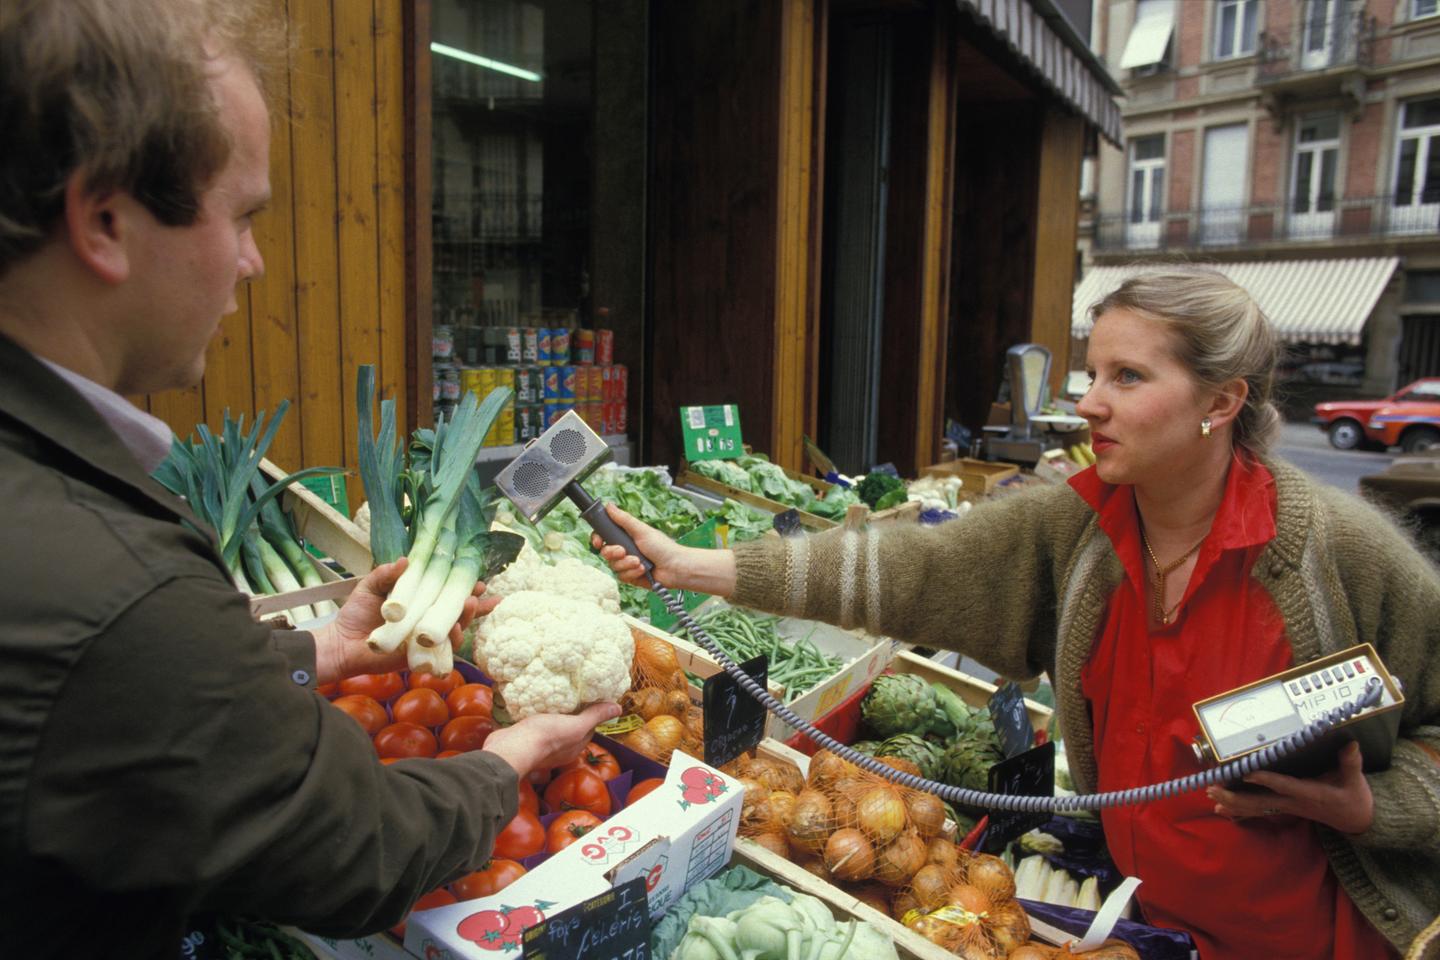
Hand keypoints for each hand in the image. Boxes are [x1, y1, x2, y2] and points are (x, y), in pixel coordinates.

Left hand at [311, 558, 500, 684]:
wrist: (341, 643)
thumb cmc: (356, 614)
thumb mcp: (370, 586)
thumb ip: (386, 573)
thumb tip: (406, 560)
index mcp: (418, 603)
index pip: (446, 594)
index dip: (464, 588)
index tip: (479, 581)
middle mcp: (425, 621)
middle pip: (457, 612)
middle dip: (474, 604)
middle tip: (480, 594)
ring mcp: (424, 639)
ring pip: (454, 630)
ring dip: (466, 619)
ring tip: (470, 605)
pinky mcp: (420, 655)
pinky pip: (441, 650)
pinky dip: (450, 640)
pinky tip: (455, 629)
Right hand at [483, 702, 622, 780]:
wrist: (510, 748)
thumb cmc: (546, 736)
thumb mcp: (575, 725)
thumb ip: (594, 717)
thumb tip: (618, 709)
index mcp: (574, 746)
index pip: (588, 728)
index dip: (590, 713)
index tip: (588, 696)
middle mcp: (560, 749)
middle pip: (570, 727)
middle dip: (571, 712)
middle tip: (570, 691)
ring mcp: (540, 745)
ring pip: (551, 726)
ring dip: (552, 713)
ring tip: (552, 695)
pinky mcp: (524, 738)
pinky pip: (534, 725)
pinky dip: (535, 715)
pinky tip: (533, 703)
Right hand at [591, 505, 677, 586]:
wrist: (675, 568)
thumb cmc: (663, 547)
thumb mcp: (641, 530)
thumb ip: (623, 519)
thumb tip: (609, 506)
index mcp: (626, 536)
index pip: (604, 536)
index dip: (597, 539)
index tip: (598, 542)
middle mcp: (625, 550)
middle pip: (605, 552)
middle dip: (613, 553)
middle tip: (623, 550)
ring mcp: (627, 564)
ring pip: (613, 566)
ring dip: (626, 564)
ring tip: (640, 561)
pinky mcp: (631, 577)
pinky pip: (622, 577)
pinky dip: (632, 573)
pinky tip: (643, 570)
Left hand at [1206, 741, 1373, 834]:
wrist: (1357, 820)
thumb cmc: (1354, 797)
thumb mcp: (1355, 780)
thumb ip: (1350, 762)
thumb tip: (1351, 744)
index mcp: (1311, 793)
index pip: (1285, 786)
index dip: (1267, 780)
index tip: (1247, 773)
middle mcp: (1294, 802)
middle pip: (1261, 801)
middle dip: (1236, 796)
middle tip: (1213, 787)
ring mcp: (1287, 807)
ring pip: (1255, 807)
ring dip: (1232, 801)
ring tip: (1210, 794)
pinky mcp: (1284, 809)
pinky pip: (1258, 811)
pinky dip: (1238, 810)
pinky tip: (1219, 808)